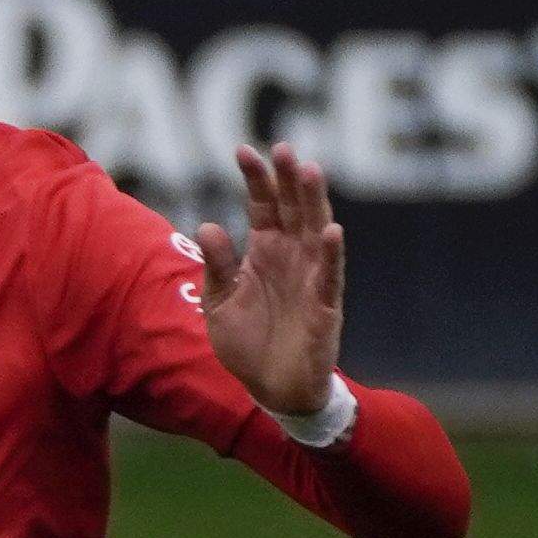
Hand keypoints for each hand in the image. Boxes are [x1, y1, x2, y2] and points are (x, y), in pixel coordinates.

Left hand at [195, 142, 347, 418]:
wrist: (270, 389)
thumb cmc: (247, 343)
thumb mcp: (218, 303)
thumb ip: (216, 266)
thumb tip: (206, 225)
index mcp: (264, 252)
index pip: (263, 206)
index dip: (256, 179)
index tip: (243, 150)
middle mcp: (291, 258)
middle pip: (292, 209)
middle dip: (288, 179)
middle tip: (283, 147)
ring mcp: (311, 278)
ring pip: (315, 231)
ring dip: (314, 203)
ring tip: (311, 171)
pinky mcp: (324, 305)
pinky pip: (330, 276)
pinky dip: (331, 254)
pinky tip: (330, 231)